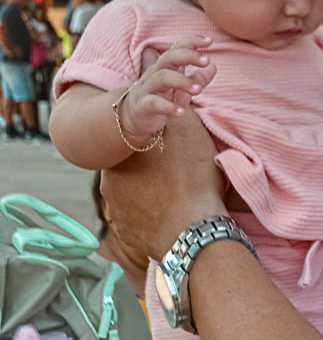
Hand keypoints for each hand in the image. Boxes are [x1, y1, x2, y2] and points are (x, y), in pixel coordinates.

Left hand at [100, 107, 226, 260]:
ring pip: (130, 200)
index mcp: (124, 156)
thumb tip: (179, 104)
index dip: (154, 151)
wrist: (192, 231)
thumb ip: (180, 116)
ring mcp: (115, 212)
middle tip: (173, 180)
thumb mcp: (192, 135)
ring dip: (146, 199)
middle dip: (147, 176)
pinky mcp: (124, 235)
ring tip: (173, 203)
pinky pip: (134, 224)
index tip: (170, 157)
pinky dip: (147, 221)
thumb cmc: (194, 181)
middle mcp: (111, 183)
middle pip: (130, 174)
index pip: (134, 148)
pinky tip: (167, 220)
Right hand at [119, 37, 216, 143]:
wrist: (134, 117)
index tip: (210, 41)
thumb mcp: (181, 89)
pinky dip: (168, 107)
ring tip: (199, 90)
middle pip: (168, 58)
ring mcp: (147, 89)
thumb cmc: (161, 98)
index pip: (177, 49)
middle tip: (207, 60)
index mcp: (165, 67)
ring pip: (161, 78)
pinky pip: (153, 103)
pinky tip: (181, 111)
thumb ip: (197, 79)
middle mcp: (155, 74)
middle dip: (188, 56)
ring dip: (182, 82)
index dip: (191, 42)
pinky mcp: (142, 106)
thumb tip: (214, 67)